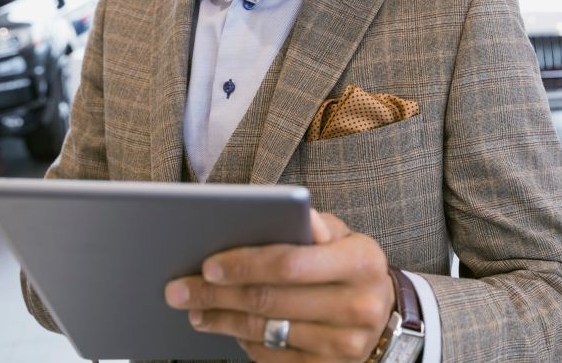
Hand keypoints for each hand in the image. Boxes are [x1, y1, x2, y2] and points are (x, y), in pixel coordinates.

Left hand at [165, 209, 394, 361]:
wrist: (382, 316)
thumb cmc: (351, 267)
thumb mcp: (345, 237)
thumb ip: (317, 226)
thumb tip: (297, 213)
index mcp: (362, 263)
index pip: (291, 263)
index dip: (245, 264)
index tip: (208, 264)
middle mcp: (357, 307)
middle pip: (270, 300)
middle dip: (217, 294)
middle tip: (179, 289)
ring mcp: (345, 346)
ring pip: (266, 331)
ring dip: (222, 320)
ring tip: (195, 308)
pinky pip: (273, 357)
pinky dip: (244, 342)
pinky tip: (226, 327)